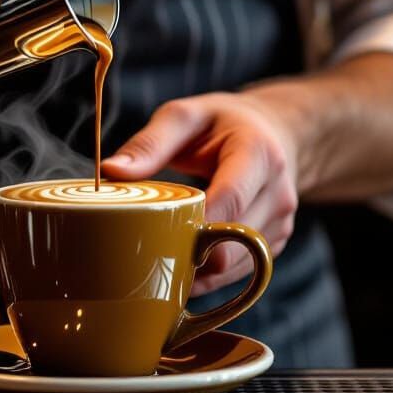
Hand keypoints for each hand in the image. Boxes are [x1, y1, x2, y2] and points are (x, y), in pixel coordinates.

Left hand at [102, 92, 298, 294]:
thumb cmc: (222, 122)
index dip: (195, 225)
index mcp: (259, 153)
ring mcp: (281, 222)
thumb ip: (150, 143)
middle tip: (151, 252)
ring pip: (241, 264)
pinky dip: (213, 276)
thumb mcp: (185, 117)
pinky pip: (244, 271)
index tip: (157, 233)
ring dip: (202, 271)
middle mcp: (278, 192)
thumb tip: (111, 171)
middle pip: (235, 241)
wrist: (272, 131)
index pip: (229, 200)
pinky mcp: (275, 242)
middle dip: (194, 252)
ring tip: (163, 262)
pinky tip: (185, 269)